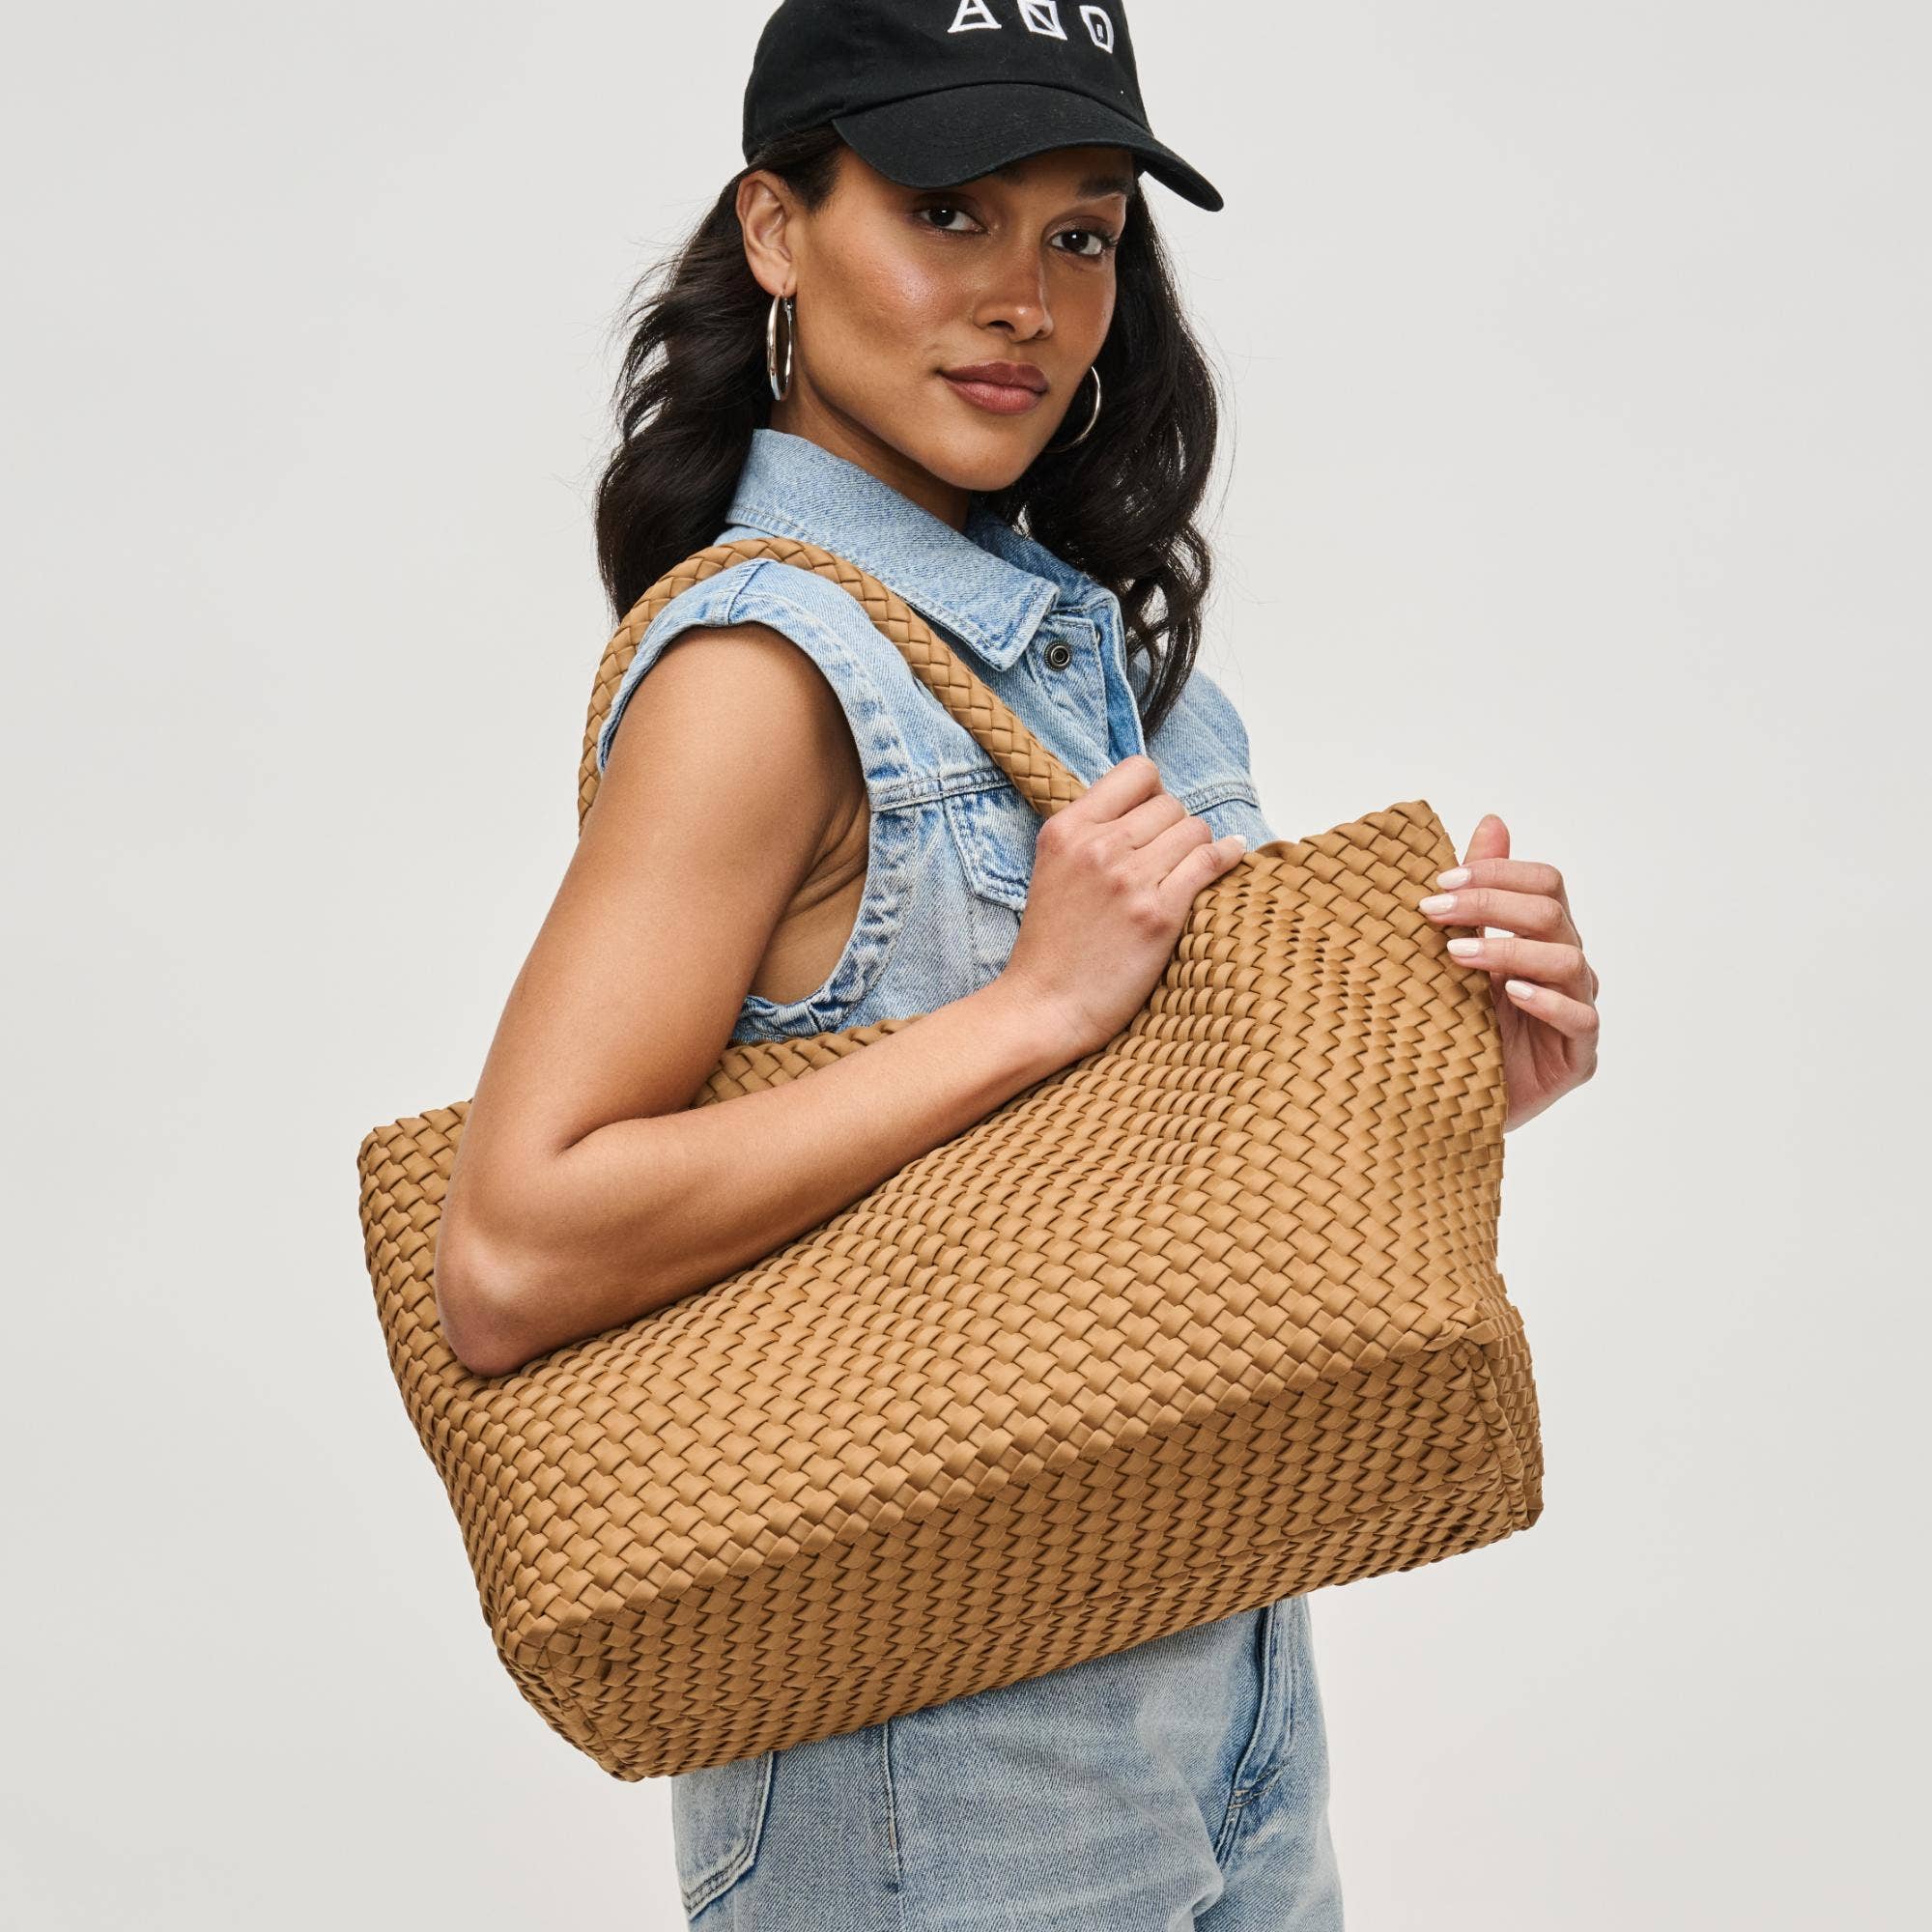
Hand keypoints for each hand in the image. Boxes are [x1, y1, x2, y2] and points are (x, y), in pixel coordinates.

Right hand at [999, 754, 1250, 1060]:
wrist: (1044, 1006)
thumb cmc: (1052, 945)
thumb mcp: (1053, 869)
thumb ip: (1090, 833)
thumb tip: (1147, 806)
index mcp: (1067, 829)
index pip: (1137, 773)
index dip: (1153, 793)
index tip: (1153, 820)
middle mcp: (1098, 846)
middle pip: (1170, 804)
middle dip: (1175, 829)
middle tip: (1166, 861)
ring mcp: (1129, 879)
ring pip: (1194, 830)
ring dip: (1197, 848)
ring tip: (1184, 873)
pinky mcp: (1159, 914)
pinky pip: (1210, 861)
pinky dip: (1227, 856)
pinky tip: (1231, 856)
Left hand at [1416, 813, 1598, 1131]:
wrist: (1447, 1101)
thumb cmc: (1455, 1022)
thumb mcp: (1456, 951)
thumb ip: (1479, 891)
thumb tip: (1493, 820)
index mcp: (1543, 936)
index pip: (1545, 883)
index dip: (1499, 873)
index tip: (1440, 881)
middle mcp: (1566, 966)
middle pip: (1551, 914)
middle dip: (1491, 904)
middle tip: (1432, 911)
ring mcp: (1576, 1009)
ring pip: (1566, 960)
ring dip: (1508, 950)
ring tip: (1457, 955)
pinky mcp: (1578, 1056)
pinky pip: (1580, 1018)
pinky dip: (1546, 1001)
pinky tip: (1512, 995)